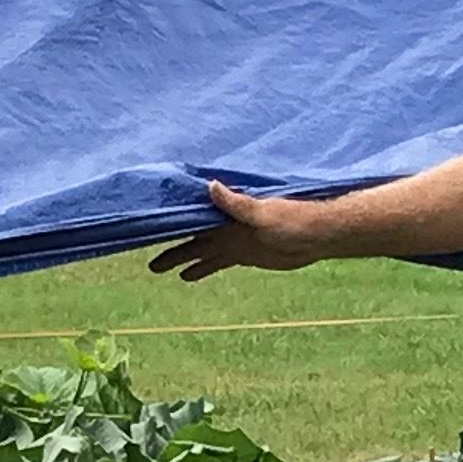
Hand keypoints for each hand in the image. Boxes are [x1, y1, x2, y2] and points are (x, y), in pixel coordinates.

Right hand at [148, 184, 331, 281]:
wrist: (315, 236)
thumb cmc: (292, 218)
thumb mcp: (262, 211)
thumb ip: (236, 202)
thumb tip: (210, 185)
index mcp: (225, 214)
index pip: (191, 218)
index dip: (171, 222)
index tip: (147, 226)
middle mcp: (223, 227)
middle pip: (189, 238)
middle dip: (169, 249)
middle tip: (148, 264)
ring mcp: (232, 241)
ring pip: (200, 251)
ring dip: (182, 259)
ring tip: (158, 268)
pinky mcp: (243, 255)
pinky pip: (216, 262)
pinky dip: (202, 268)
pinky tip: (188, 276)